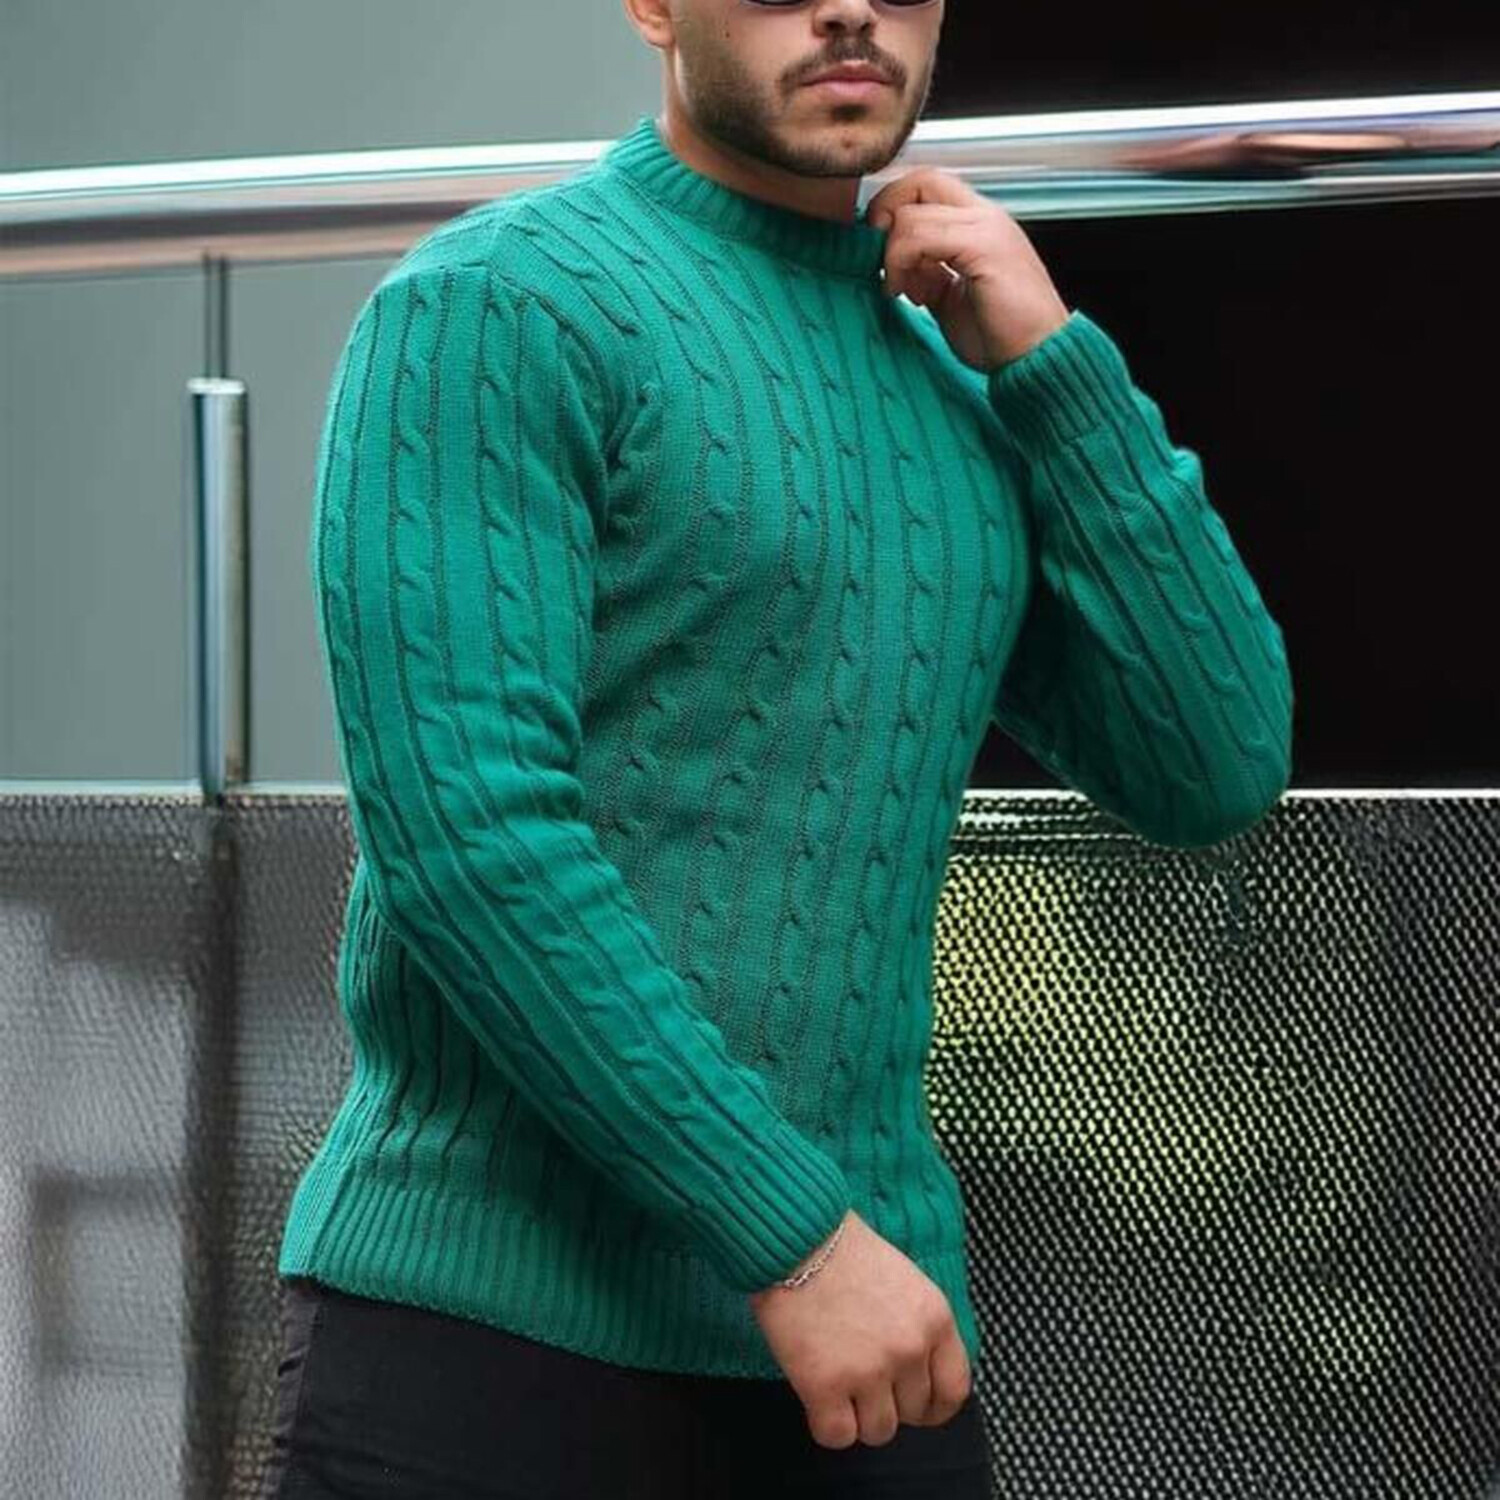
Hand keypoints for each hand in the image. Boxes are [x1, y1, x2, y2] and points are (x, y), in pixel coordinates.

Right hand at [747, 1209, 973, 1448]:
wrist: (795, 1236)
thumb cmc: (843, 1250)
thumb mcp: (904, 1279)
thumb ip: (917, 1325)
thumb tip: (916, 1374)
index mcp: (935, 1319)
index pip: (954, 1389)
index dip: (935, 1406)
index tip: (917, 1408)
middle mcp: (910, 1349)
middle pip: (914, 1413)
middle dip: (890, 1402)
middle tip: (862, 1380)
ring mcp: (869, 1370)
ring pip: (879, 1432)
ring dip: (859, 1416)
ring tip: (838, 1383)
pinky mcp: (825, 1385)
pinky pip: (837, 1436)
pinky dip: (826, 1423)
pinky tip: (816, 1395)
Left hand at [865, 166, 1070, 373]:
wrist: (1039, 358)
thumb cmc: (1003, 335)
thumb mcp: (952, 299)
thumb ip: (927, 275)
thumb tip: (898, 269)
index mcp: (980, 225)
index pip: (928, 188)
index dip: (895, 210)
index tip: (882, 254)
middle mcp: (985, 217)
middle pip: (921, 180)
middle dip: (886, 213)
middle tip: (878, 258)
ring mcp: (987, 228)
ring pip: (913, 210)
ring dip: (891, 253)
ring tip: (899, 290)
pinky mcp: (984, 247)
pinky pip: (922, 236)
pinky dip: (902, 262)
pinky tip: (912, 295)